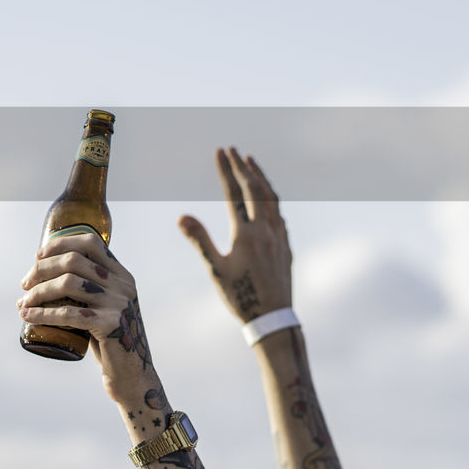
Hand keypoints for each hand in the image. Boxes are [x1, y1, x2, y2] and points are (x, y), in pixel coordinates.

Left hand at [18, 232, 154, 402]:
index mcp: (122, 276)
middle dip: (42, 270)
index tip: (37, 256)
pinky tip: (28, 316)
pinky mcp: (111, 325)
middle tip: (24, 285)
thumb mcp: (104, 308)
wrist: (131, 376)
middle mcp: (123, 285)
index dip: (61, 244)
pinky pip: (69, 313)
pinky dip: (43, 313)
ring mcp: (119, 304)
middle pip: (74, 261)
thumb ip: (89, 290)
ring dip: (38, 292)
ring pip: (68, 284)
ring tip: (22, 304)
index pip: (91, 243)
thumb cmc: (108, 341)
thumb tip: (46, 275)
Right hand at [178, 147, 291, 322]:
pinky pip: (280, 214)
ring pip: (273, 199)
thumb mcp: (215, 270)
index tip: (220, 151)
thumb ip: (200, 240)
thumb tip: (182, 216)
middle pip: (257, 190)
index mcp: (246, 234)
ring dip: (261, 178)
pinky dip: (272, 199)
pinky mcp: (286, 247)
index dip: (226, 171)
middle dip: (244, 167)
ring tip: (252, 163)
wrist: (273, 318)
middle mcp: (266, 231)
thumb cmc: (240, 296)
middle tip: (234, 149)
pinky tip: (268, 199)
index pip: (234, 194)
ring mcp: (279, 238)